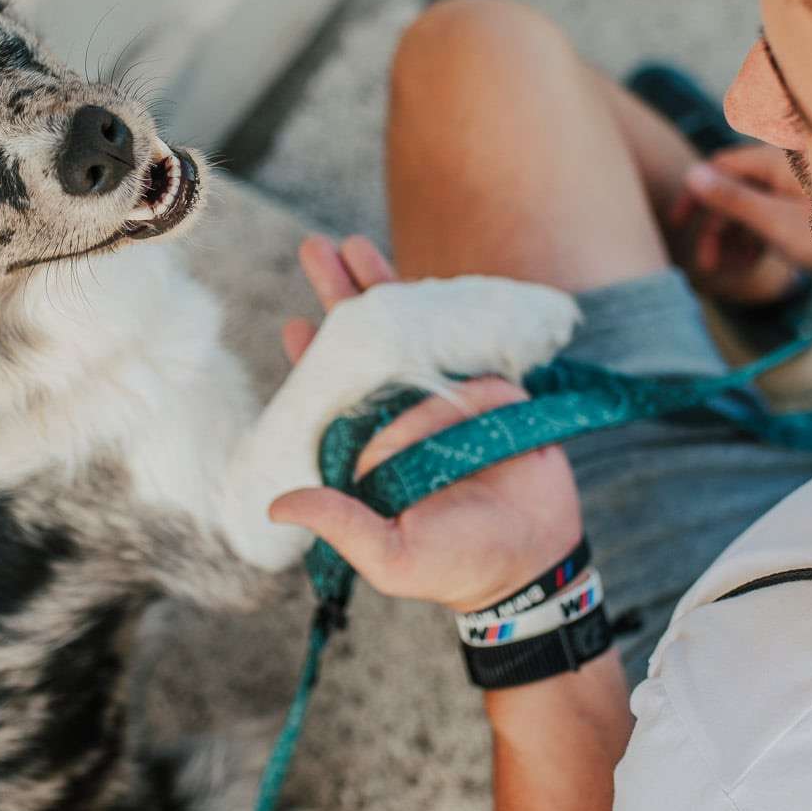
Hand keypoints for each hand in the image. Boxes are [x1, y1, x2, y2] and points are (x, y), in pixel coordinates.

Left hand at [272, 234, 582, 612]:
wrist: (533, 560)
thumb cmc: (455, 565)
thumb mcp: (389, 554)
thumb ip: (340, 525)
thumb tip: (278, 506)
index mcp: (372, 449)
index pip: (335, 393)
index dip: (313, 358)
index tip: (293, 325)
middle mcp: (405, 416)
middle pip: (365, 347)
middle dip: (341, 296)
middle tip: (317, 248)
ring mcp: (449, 399)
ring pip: (411, 332)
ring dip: (385, 285)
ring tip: (355, 245)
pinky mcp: (493, 391)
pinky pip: (466, 347)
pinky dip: (447, 311)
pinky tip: (425, 281)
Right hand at [665, 144, 811, 299]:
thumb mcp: (776, 224)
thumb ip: (731, 199)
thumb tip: (691, 174)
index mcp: (779, 161)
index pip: (720, 167)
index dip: (694, 194)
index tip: (676, 226)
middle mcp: (790, 167)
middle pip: (737, 188)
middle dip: (718, 226)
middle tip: (708, 265)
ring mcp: (803, 188)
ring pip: (756, 204)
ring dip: (738, 235)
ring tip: (734, 269)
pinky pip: (776, 213)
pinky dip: (761, 235)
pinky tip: (758, 261)